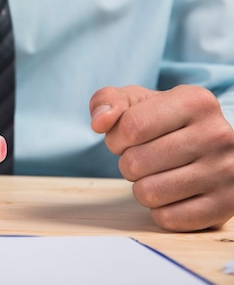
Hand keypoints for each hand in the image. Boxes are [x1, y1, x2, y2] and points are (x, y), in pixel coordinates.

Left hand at [90, 85, 233, 231]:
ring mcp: (226, 171)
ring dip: (141, 187)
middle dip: (128, 163)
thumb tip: (99, 122)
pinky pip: (167, 218)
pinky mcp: (226, 204)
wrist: (211, 147)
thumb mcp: (137, 101)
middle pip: (135, 162)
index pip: (131, 127)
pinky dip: (159, 210)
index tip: (127, 139)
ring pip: (148, 193)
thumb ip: (108, 101)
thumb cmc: (165, 122)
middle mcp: (217, 134)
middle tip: (145, 158)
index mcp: (194, 101)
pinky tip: (172, 194)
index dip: (116, 138)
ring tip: (157, 175)